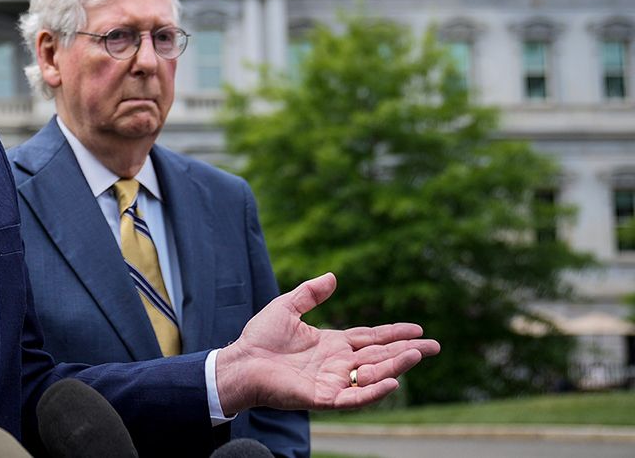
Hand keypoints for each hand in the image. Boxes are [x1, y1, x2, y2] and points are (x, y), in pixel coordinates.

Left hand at [215, 272, 439, 412]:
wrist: (240, 362)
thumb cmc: (259, 338)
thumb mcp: (286, 307)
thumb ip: (309, 294)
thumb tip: (333, 276)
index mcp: (333, 344)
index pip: (371, 338)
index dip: (394, 334)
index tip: (418, 329)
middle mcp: (338, 363)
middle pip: (380, 356)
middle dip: (407, 352)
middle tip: (435, 346)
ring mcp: (333, 382)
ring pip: (372, 375)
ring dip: (396, 366)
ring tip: (416, 354)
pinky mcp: (323, 398)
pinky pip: (354, 398)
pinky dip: (373, 391)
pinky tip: (392, 381)